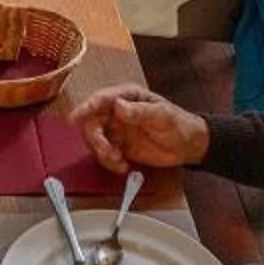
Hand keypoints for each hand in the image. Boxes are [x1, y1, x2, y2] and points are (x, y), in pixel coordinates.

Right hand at [67, 83, 209, 172]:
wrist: (188, 147)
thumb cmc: (178, 125)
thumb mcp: (162, 116)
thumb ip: (139, 112)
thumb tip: (118, 107)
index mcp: (127, 97)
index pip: (101, 99)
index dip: (86, 108)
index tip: (75, 119)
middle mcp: (117, 112)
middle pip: (92, 121)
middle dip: (95, 139)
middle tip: (108, 152)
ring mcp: (116, 129)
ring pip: (95, 139)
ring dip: (102, 153)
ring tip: (119, 161)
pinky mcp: (119, 146)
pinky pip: (104, 154)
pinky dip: (109, 162)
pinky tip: (123, 167)